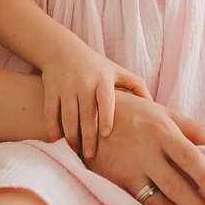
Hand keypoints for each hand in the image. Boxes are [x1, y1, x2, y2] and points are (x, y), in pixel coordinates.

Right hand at [42, 39, 125, 162]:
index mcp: (102, 79)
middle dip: (87, 136)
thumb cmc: (95, 65)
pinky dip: (52, 127)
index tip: (106, 135)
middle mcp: (84, 82)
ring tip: (75, 150)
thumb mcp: (116, 70)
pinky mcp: (51, 89)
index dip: (106, 117)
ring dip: (70, 135)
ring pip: (67, 116)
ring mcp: (66, 86)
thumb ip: (136, 85)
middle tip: (90, 155)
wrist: (62, 50)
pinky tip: (55, 140)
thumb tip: (153, 104)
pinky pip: (51, 111)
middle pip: (86, 113)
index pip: (106, 99)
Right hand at [90, 100, 204, 204]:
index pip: (189, 156)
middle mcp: (144, 152)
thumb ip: (194, 129)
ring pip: (156, 204)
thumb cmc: (133, 114)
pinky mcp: (114, 185)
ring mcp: (127, 171)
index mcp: (161, 131)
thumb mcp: (163, 113)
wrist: (86, 117)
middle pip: (175, 186)